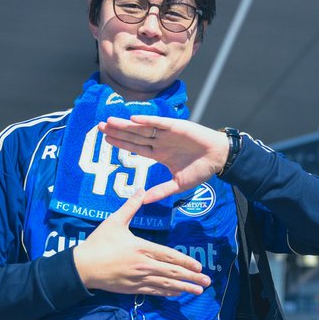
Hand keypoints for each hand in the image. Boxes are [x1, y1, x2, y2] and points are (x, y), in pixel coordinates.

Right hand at [72, 191, 211, 295]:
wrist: (83, 267)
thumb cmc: (99, 243)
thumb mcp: (114, 221)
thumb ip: (130, 206)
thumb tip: (142, 190)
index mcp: (142, 248)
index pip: (169, 256)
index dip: (186, 262)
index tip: (199, 267)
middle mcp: (144, 265)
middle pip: (172, 273)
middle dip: (192, 278)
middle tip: (207, 282)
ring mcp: (139, 279)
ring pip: (166, 284)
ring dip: (184, 288)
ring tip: (198, 291)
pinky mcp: (132, 289)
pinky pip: (154, 291)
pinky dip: (167, 293)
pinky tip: (178, 293)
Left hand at [100, 116, 228, 203]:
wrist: (219, 158)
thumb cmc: (201, 170)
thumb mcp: (178, 184)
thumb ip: (161, 191)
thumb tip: (143, 201)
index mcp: (159, 154)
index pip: (136, 148)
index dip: (121, 143)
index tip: (106, 140)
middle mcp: (160, 142)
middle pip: (134, 136)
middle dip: (117, 131)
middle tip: (99, 127)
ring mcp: (167, 133)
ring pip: (142, 128)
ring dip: (126, 124)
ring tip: (110, 121)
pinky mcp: (177, 126)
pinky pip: (159, 123)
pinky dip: (147, 120)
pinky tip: (133, 118)